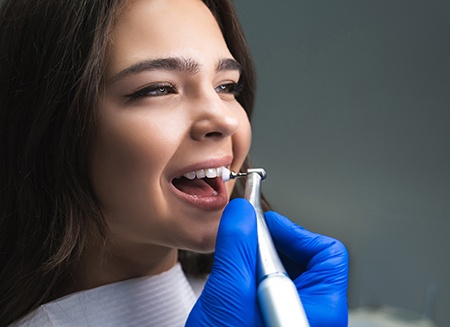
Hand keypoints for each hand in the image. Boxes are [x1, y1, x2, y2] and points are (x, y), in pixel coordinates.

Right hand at [186, 198, 347, 326]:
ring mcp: (295, 321)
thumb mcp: (228, 299)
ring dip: (260, 261)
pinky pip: (273, 288)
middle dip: (272, 246)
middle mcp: (313, 318)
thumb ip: (237, 250)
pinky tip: (235, 284)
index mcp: (318, 314)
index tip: (262, 226)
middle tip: (244, 245)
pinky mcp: (277, 322)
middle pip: (308, 260)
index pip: (327, 255)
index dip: (295, 232)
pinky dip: (254, 276)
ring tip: (236, 269)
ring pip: (289, 273)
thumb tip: (242, 212)